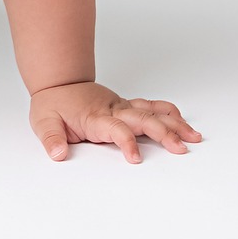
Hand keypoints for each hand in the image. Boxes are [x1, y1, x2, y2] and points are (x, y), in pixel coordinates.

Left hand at [29, 81, 200, 162]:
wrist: (59, 80)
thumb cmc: (53, 103)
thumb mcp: (43, 121)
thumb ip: (51, 138)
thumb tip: (57, 154)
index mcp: (95, 117)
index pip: (116, 129)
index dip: (126, 142)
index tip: (136, 158)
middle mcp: (113, 110)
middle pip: (143, 120)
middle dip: (164, 134)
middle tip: (181, 148)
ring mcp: (122, 107)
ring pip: (153, 112)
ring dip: (174, 124)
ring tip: (194, 137)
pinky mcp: (127, 106)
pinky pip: (152, 107)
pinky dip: (169, 112)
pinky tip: (183, 122)